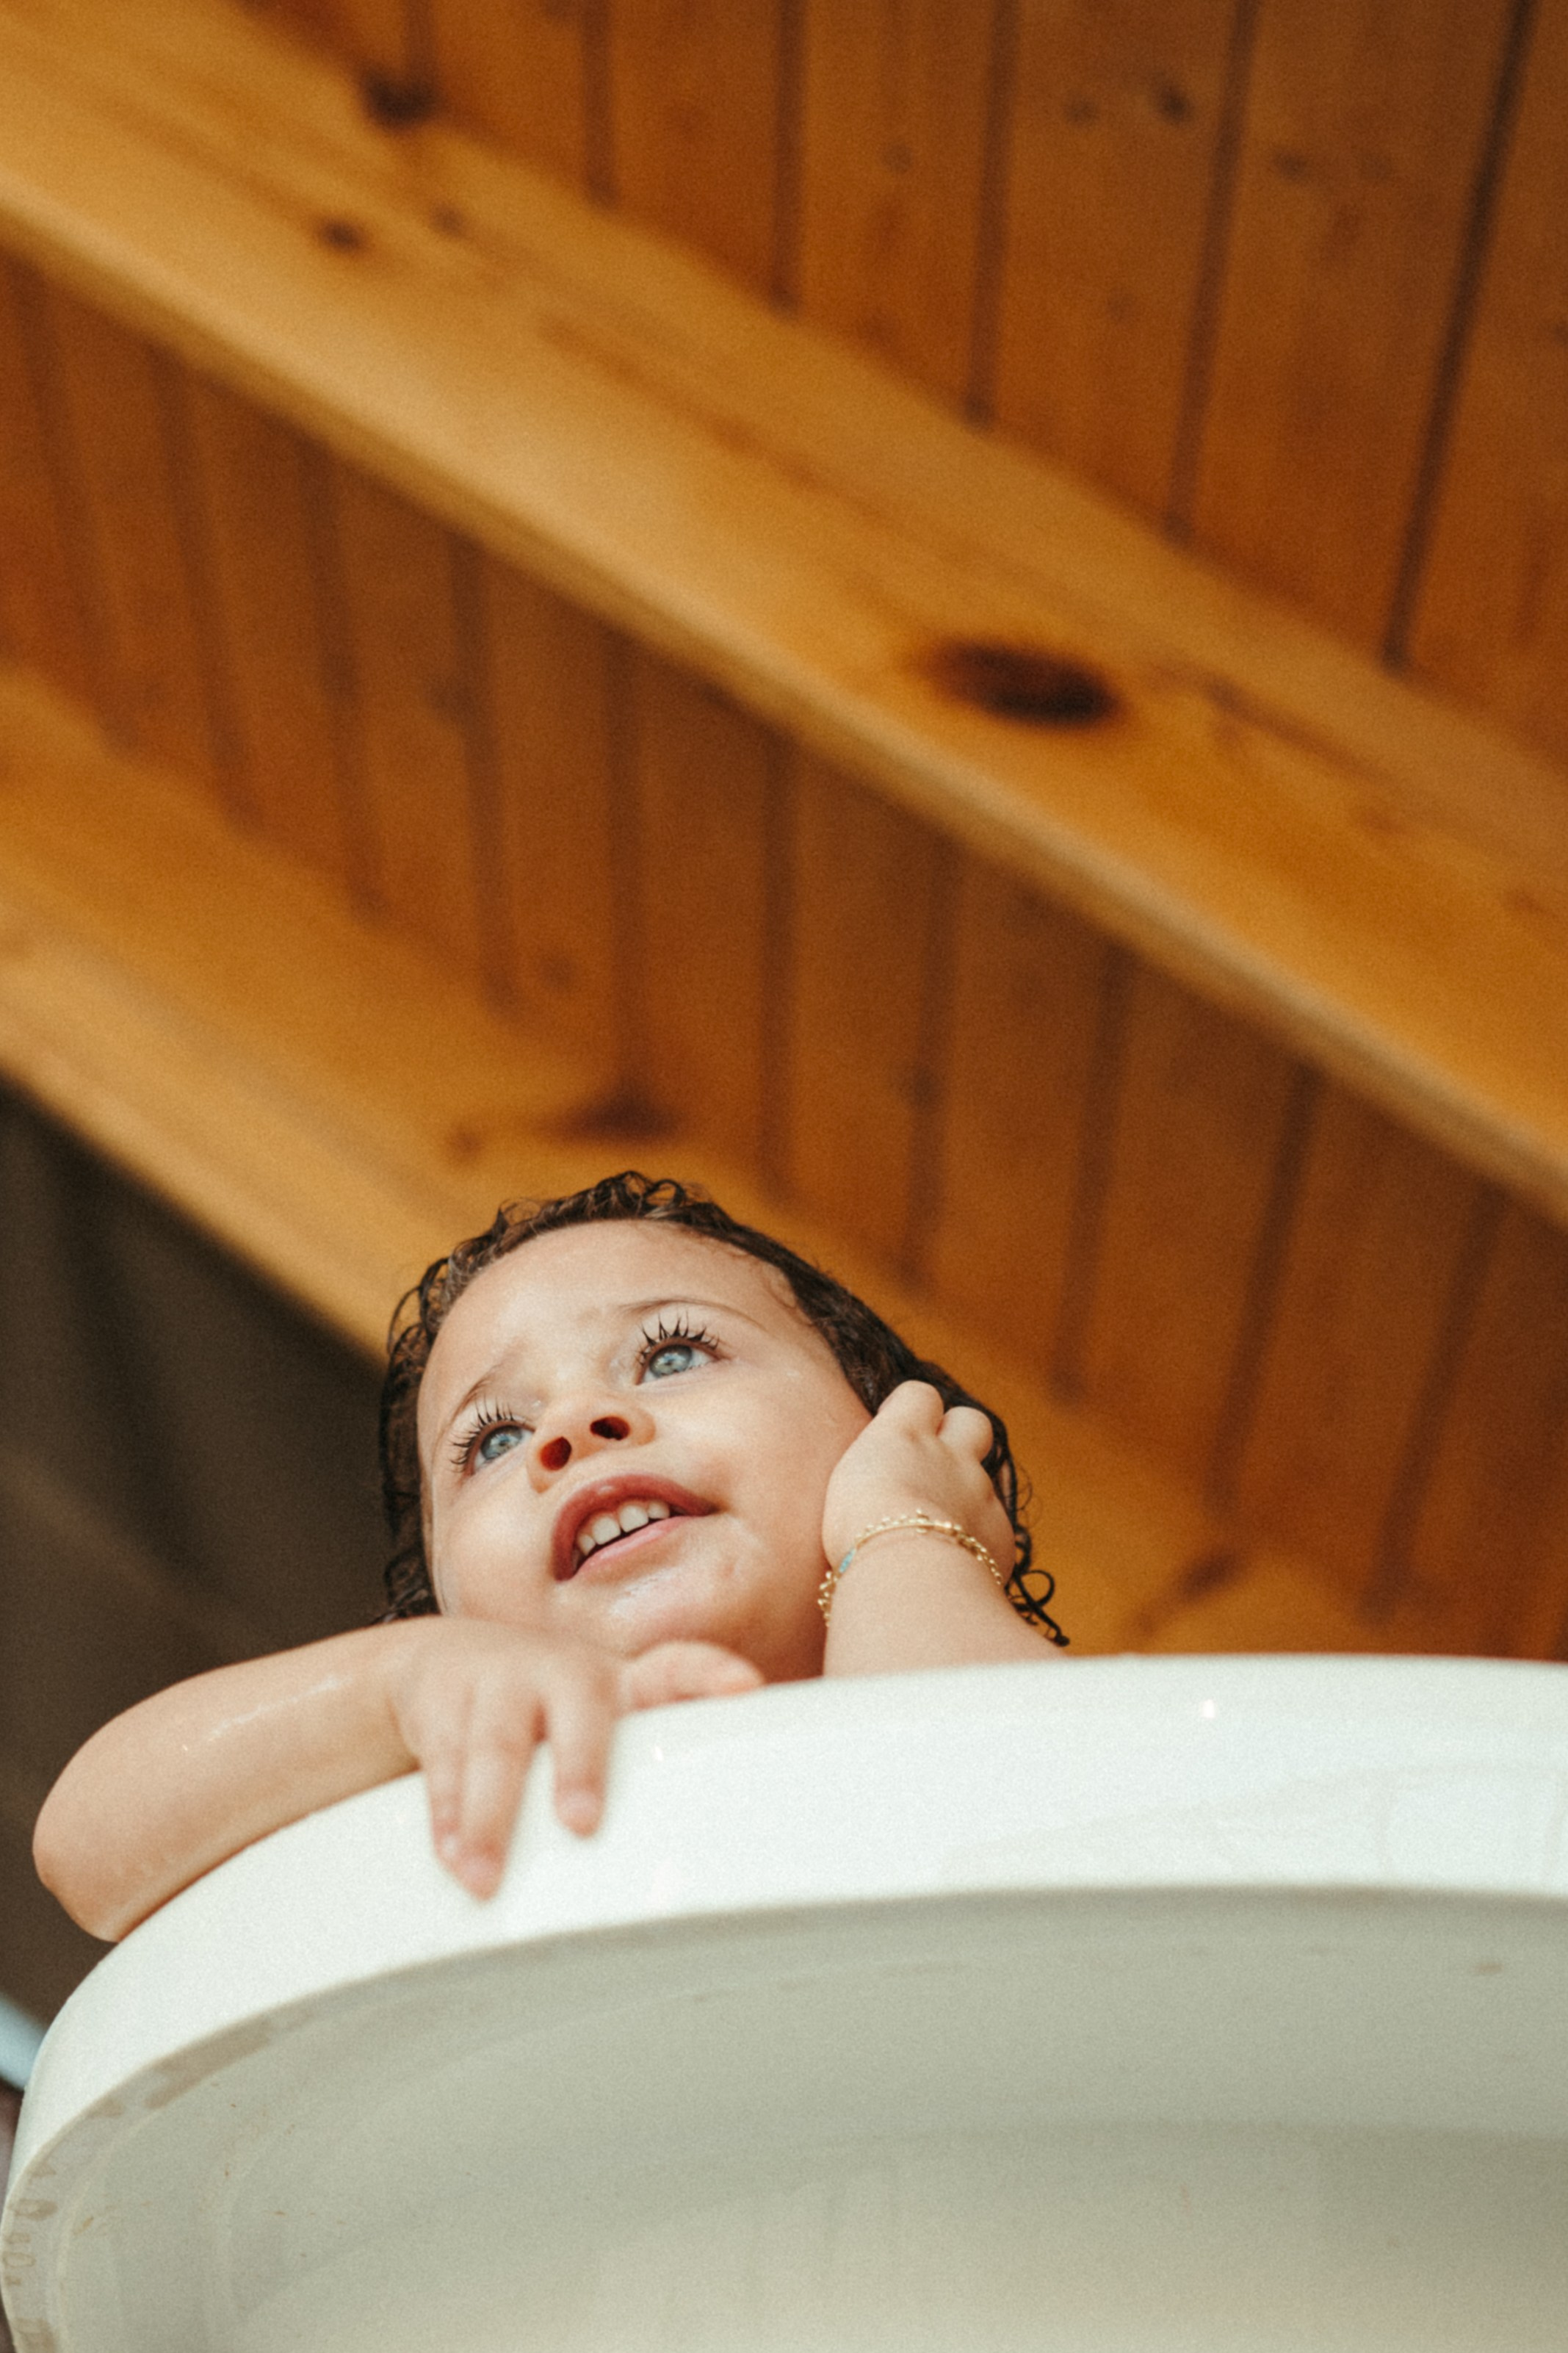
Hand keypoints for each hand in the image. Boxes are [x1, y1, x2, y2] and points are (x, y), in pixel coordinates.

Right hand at [384, 1619, 759, 1897]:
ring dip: (491, 1818)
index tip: (745, 1687)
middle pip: (579, 1713)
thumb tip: (707, 1856)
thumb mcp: (595, 1722)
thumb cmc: (544, 1716)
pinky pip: (443, 1761)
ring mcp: (501, 1682)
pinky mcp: (444, 1702)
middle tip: (583, 1823)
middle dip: (580, 1768)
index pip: (674, 1669)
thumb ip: (641, 1762)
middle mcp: (563, 1674)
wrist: (442, 1666)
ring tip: (486, 1878)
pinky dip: (445, 1815)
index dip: (709, 1675)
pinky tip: (450, 1855)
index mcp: (615, 1684)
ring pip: (497, 1749)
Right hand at [821, 1379, 1014, 1574]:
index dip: (912, 1409)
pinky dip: (978, 1536)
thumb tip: (882, 1474)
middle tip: (934, 1466)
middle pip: (973, 1421)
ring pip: (988, 1477)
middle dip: (960, 1436)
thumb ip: (875, 1470)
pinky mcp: (999, 1533)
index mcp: (904, 1436)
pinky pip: (995, 1525)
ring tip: (940, 1525)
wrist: (908, 1581)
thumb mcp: (846, 1488)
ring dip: (967, 1493)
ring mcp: (981, 1492)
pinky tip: (954, 1559)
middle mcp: (949, 1456)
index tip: (897, 1432)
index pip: (919, 1395)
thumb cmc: (857, 1536)